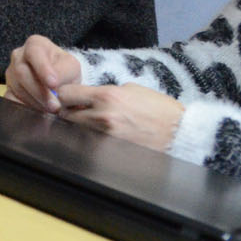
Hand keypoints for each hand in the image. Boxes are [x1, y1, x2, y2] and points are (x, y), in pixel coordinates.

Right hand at [4, 35, 82, 112]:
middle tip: (55, 106)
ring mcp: (11, 73)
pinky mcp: (8, 89)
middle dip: (39, 92)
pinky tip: (38, 113)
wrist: (60, 81)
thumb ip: (64, 74)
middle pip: (22, 73)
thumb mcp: (71, 67)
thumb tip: (55, 89)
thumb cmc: (65, 70)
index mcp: (35, 45)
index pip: (34, 53)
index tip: (53, 83)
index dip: (43, 68)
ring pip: (17, 88)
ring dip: (35, 102)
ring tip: (51, 111)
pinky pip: (11, 100)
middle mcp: (19, 56)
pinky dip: (25, 108)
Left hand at [56, 83, 185, 151]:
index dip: (63, 94)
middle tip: (75, 110)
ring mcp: (104, 136)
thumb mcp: (130, 89)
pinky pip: (90, 143)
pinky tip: (101, 136)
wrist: (178, 133)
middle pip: (64, 113)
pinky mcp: (109, 151)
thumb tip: (85, 97)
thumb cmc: (158, 109)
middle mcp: (101, 116)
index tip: (66, 95)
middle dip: (67, 111)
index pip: (65, 94)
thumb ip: (103, 92)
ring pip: (75, 130)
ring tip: (92, 122)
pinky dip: (90, 139)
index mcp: (106, 96)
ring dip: (78, 125)